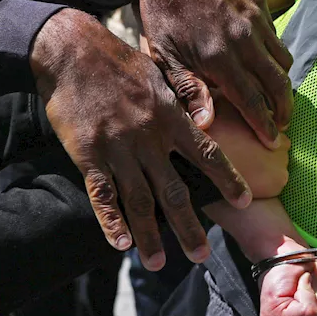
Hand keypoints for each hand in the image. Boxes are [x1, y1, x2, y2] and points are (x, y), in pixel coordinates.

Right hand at [30, 9, 250, 269]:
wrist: (72, 52)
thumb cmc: (120, 62)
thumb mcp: (161, 72)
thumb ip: (185, 98)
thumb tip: (209, 119)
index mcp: (171, 116)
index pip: (208, 153)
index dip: (227, 179)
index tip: (244, 201)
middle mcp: (149, 137)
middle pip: (174, 190)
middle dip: (189, 226)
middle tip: (201, 255)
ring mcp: (118, 148)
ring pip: (138, 201)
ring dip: (149, 236)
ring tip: (159, 263)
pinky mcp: (88, 154)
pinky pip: (102, 194)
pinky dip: (111, 222)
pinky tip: (120, 244)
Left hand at [131, 0, 293, 147]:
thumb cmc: (164, 13)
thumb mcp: (165, 55)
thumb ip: (188, 90)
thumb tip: (208, 124)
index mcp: (218, 57)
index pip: (252, 100)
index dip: (265, 124)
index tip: (272, 140)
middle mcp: (244, 39)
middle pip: (278, 84)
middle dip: (284, 109)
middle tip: (282, 124)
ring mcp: (256, 20)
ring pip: (283, 60)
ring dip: (283, 82)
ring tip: (276, 96)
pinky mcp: (261, 4)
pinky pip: (276, 37)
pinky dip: (274, 54)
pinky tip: (263, 62)